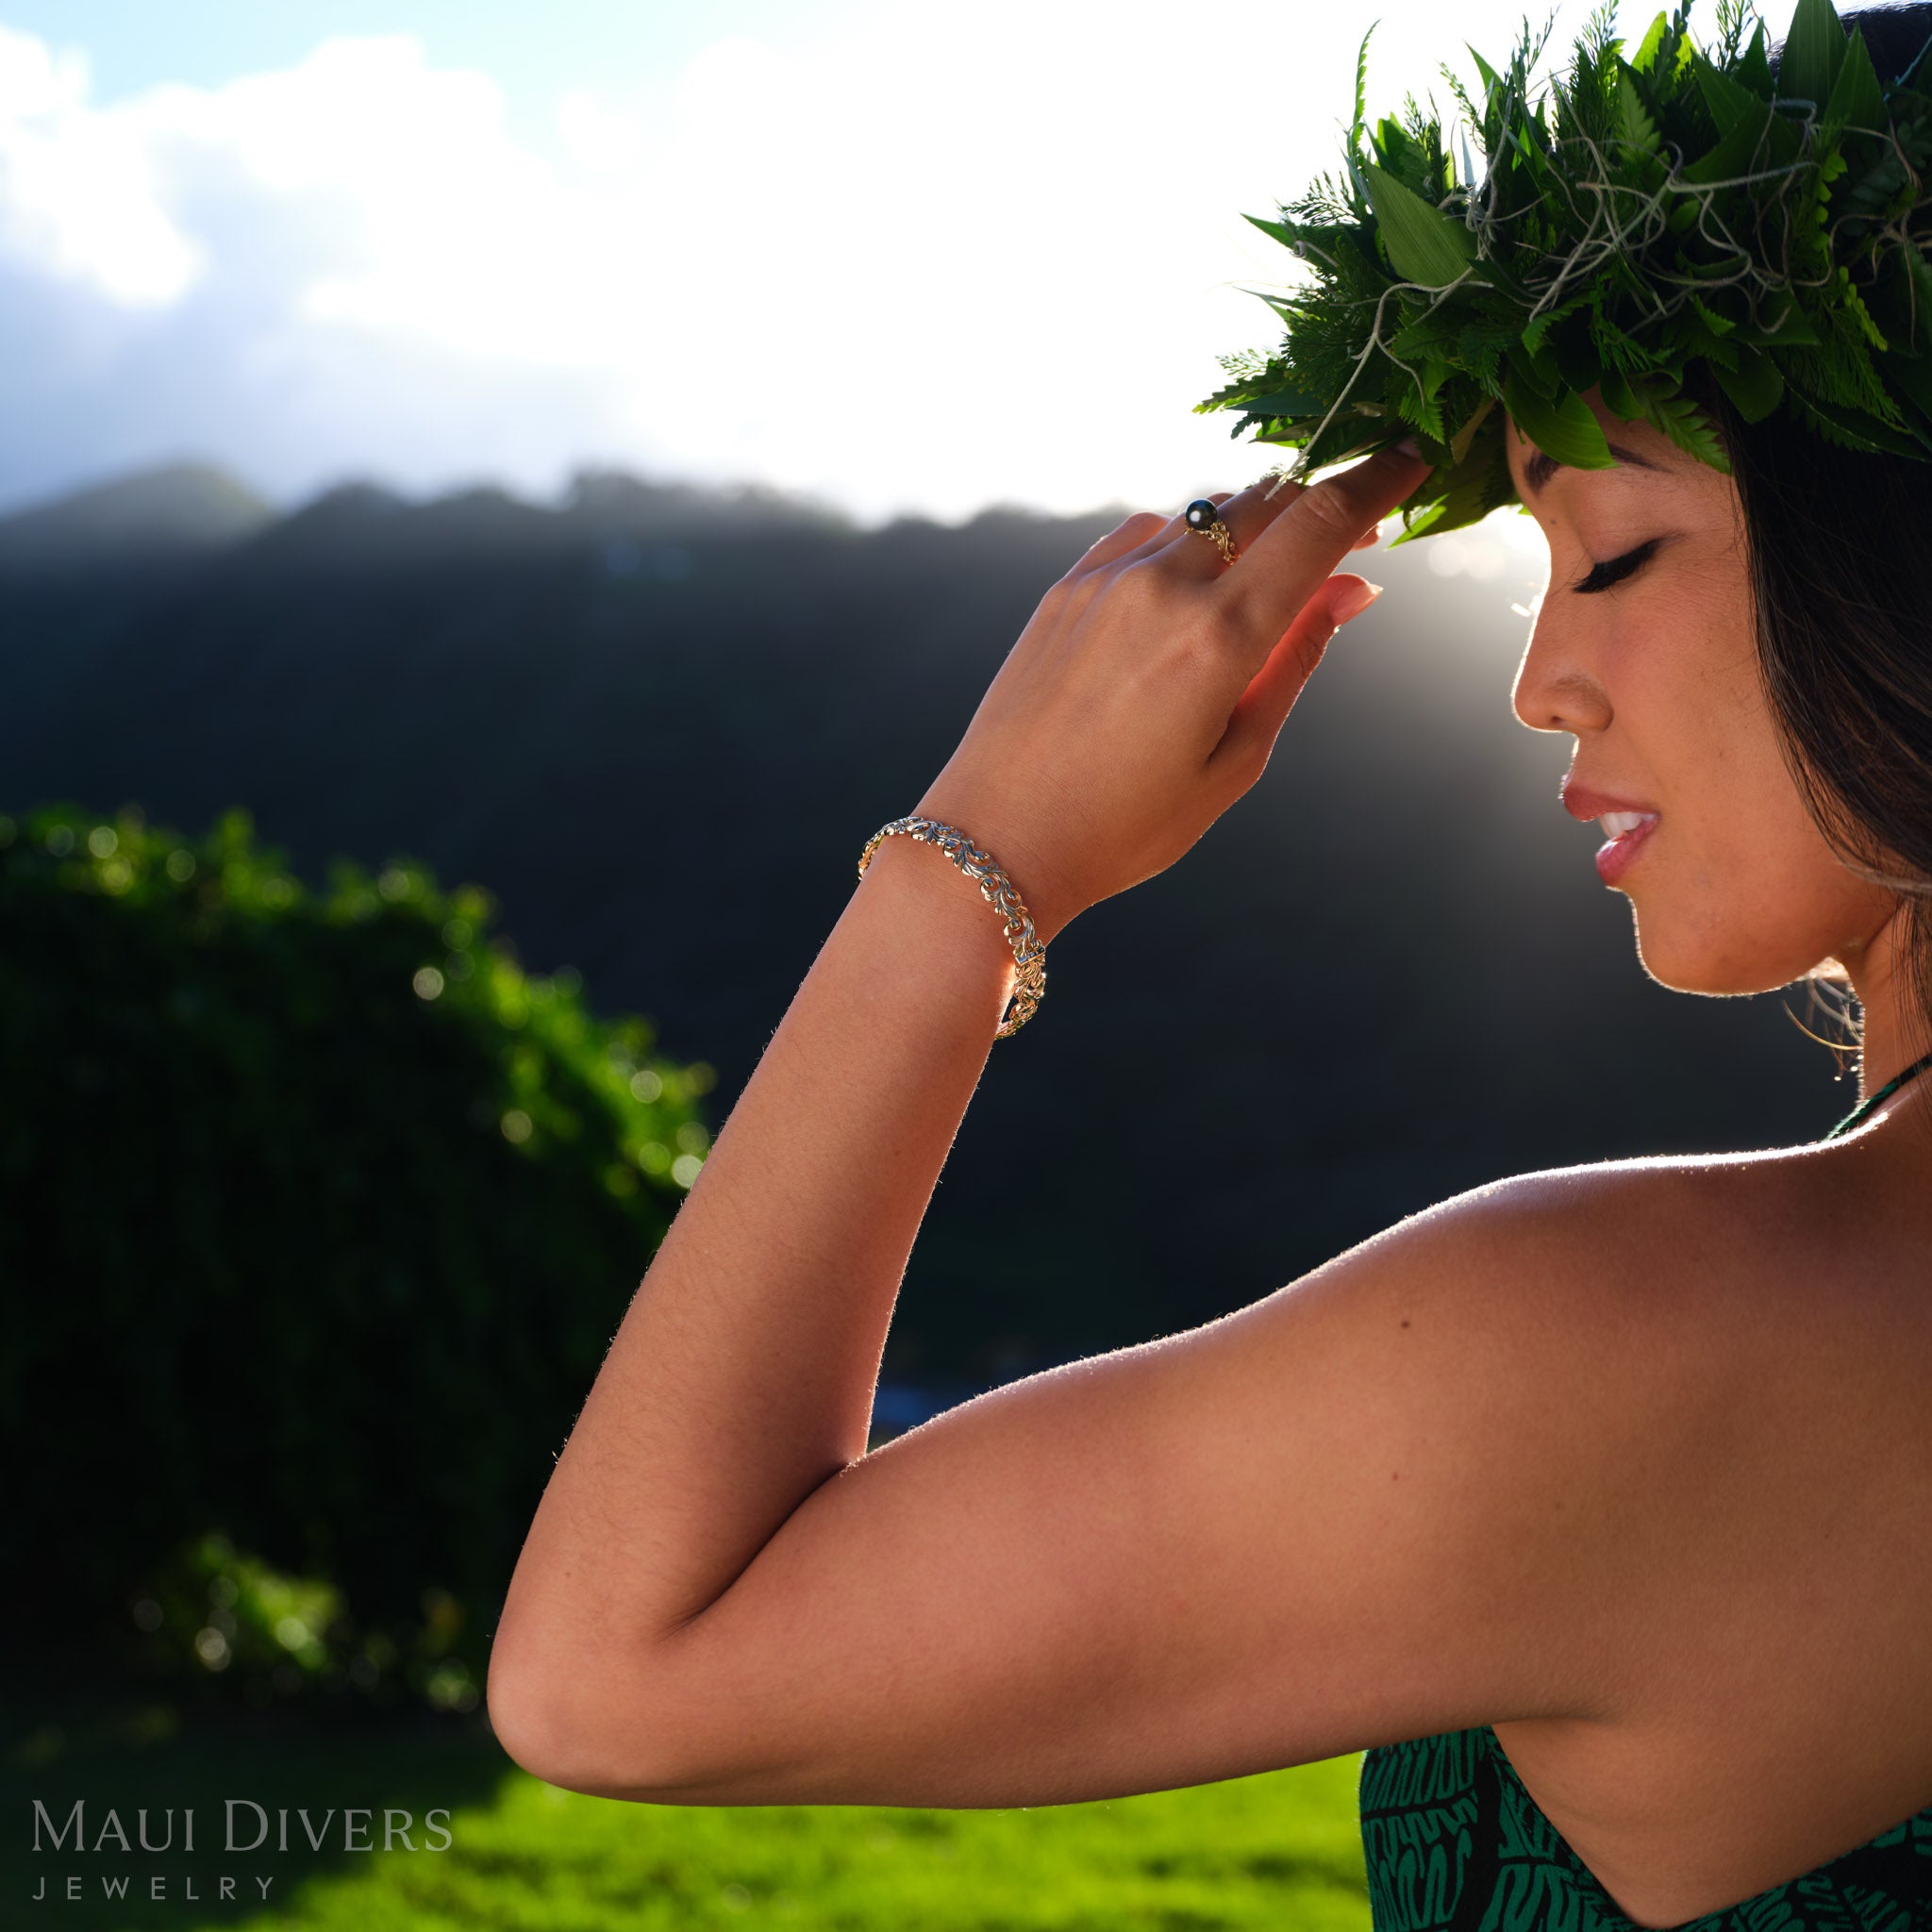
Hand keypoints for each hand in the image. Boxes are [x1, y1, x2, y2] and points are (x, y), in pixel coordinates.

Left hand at [910, 443, 1430, 945]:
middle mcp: (1162, 587)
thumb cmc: (1123, 825)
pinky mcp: (1067, 587)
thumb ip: (1296, 661)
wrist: (996, 839)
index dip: (1378, 482)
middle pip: (1267, 500)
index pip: (1320, 524)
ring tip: (1274, 571)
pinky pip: (1146, 534)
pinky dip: (1187, 543)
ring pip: (1205, 514)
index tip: (1413, 458)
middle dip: (1322, 502)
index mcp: (1217, 637)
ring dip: (1254, 525)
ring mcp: (1106, 579)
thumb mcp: (1235, 760)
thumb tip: (1352, 590)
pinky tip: (1195, 586)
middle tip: (1357, 532)